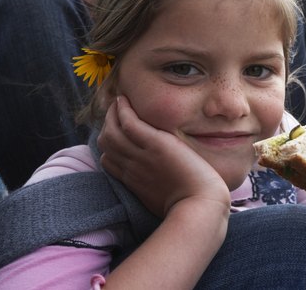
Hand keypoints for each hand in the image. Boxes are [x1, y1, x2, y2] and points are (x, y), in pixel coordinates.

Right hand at [98, 96, 230, 217]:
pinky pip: (129, 123)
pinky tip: (124, 100)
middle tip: (115, 111)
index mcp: (133, 182)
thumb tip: (162, 185)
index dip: (109, 145)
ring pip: (112, 130)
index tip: (116, 132)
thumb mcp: (164, 199)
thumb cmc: (189, 206)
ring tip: (119, 101)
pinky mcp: (155, 144)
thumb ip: (156, 188)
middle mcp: (132, 167)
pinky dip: (123, 109)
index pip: (108, 161)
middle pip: (106, 143)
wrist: (199, 206)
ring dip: (112, 113)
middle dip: (107, 124)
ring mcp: (141, 155)